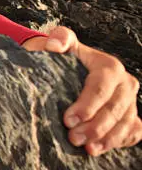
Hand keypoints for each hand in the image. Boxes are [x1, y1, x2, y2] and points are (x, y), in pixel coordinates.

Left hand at [23, 26, 141, 155]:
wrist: (66, 66)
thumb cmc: (62, 55)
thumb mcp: (59, 42)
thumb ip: (59, 39)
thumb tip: (55, 46)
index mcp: (109, 66)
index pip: (101, 87)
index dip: (87, 105)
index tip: (68, 119)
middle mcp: (125, 82)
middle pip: (114, 108)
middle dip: (95, 126)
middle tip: (74, 138)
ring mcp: (130, 100)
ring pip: (125, 122)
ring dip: (107, 138)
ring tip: (87, 149)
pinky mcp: (130, 114)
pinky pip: (133, 131)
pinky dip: (121, 141)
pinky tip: (103, 148)